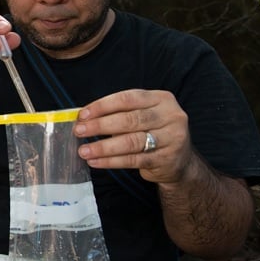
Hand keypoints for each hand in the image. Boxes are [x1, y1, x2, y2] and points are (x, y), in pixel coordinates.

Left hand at [73, 89, 193, 183]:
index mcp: (162, 99)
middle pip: (129, 120)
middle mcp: (170, 116)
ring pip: (131, 141)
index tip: (82, 114)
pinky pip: (133, 160)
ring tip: (84, 150)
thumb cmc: (153, 132)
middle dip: (100, 125)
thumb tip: (85, 118)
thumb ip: (121, 113)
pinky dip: (111, 161)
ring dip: (103, 147)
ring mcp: (171, 138)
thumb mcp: (144, 115)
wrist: (180, 161)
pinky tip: (96, 162)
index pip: (128, 98)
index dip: (103, 106)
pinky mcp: (166, 159)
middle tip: (79, 131)